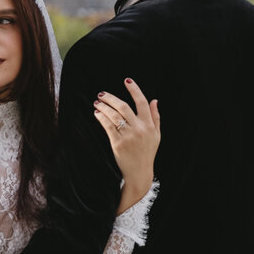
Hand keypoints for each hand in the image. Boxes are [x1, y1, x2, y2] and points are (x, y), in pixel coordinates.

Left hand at [95, 80, 159, 211]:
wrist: (139, 172)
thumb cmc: (147, 153)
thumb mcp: (156, 135)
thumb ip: (155, 117)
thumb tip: (154, 100)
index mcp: (149, 125)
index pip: (142, 102)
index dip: (134, 89)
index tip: (127, 80)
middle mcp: (139, 128)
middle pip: (123, 106)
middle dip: (111, 98)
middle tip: (102, 94)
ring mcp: (128, 136)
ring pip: (114, 115)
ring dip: (104, 106)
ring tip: (97, 103)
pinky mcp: (118, 143)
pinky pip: (108, 126)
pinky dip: (101, 118)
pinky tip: (97, 113)